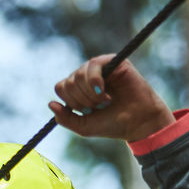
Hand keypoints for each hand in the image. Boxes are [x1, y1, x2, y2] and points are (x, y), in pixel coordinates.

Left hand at [48, 55, 172, 142]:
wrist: (138, 123)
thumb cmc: (113, 124)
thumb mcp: (84, 127)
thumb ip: (65, 118)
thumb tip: (51, 104)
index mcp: (80, 89)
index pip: (61, 87)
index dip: (70, 101)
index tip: (86, 112)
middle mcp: (88, 76)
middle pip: (68, 81)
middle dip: (81, 100)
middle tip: (98, 107)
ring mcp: (101, 68)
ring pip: (78, 74)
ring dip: (89, 94)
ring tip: (104, 101)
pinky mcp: (113, 61)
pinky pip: (93, 65)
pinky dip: (94, 82)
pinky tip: (103, 93)